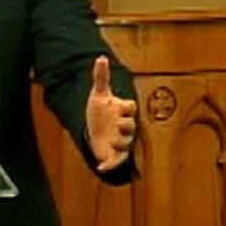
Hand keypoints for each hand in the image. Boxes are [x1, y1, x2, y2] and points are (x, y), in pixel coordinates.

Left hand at [85, 55, 137, 172]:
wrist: (94, 130)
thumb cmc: (100, 112)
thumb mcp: (99, 94)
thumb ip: (100, 77)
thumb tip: (101, 58)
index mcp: (122, 111)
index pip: (129, 107)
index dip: (126, 107)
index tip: (119, 105)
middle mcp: (124, 126)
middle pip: (130, 126)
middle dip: (126, 126)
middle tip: (118, 125)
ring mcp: (120, 140)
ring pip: (125, 144)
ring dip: (120, 143)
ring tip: (112, 142)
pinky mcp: (114, 154)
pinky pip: (115, 161)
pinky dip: (109, 165)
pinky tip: (101, 168)